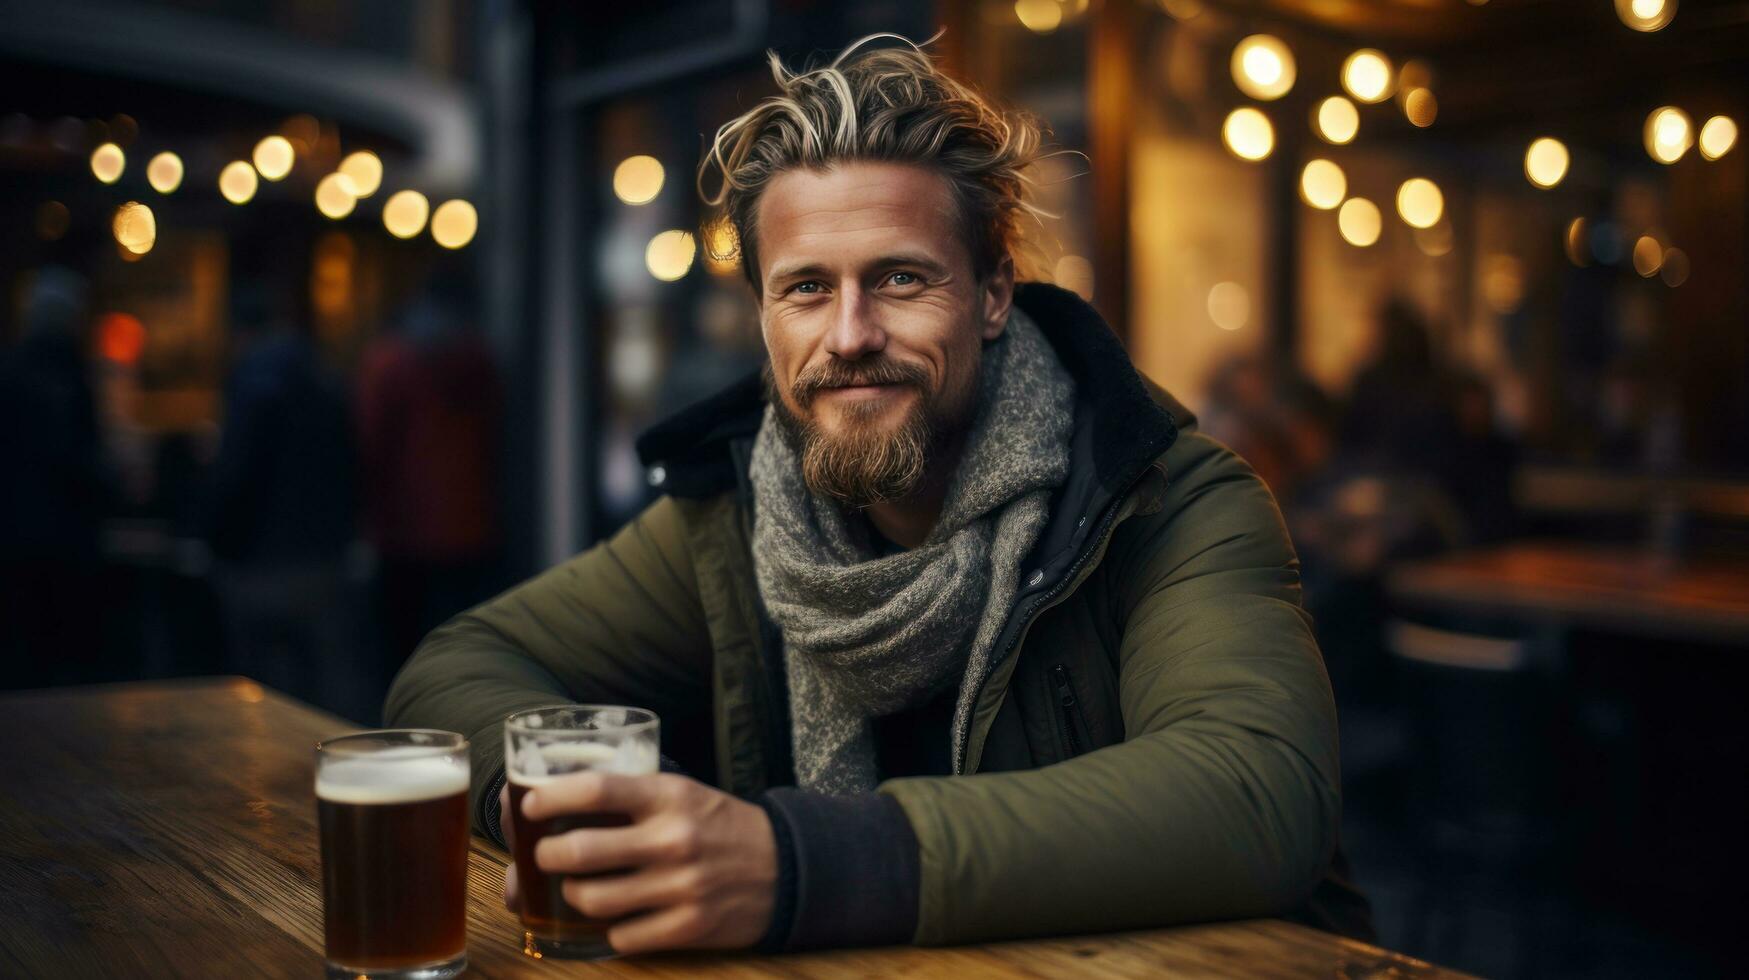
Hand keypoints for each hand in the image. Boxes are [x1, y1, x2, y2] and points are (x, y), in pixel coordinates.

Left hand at [506, 772, 776, 954]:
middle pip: (580, 850)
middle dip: (546, 855)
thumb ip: (630, 798)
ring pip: (592, 899)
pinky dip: (611, 929)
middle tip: (545, 855)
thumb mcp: (682, 793)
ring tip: (578, 887)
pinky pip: (622, 936)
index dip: (550, 797)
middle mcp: (673, 839)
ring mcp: (680, 886)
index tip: (530, 805)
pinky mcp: (688, 927)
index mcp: (669, 795)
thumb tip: (555, 809)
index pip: (595, 790)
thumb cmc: (719, 825)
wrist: (786, 866)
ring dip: (573, 895)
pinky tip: (619, 916)